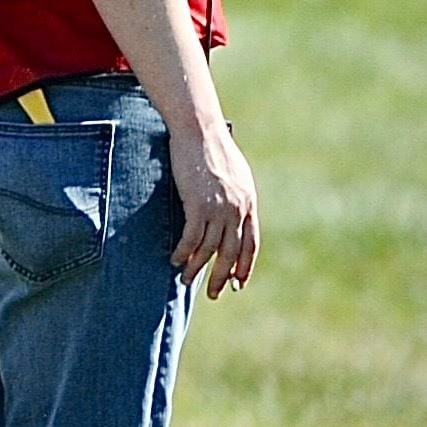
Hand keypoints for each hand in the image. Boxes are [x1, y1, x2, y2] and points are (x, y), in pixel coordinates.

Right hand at [168, 117, 260, 299]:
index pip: (251, 245)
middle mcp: (238, 210)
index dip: (244, 267)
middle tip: (215, 294)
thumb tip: (233, 214)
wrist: (201, 132)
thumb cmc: (213, 149)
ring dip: (197, 268)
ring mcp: (219, 209)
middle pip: (232, 253)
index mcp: (249, 204)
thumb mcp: (236, 176)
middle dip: (222, 277)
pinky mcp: (198, 205)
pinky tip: (174, 259)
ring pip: (209, 249)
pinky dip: (183, 252)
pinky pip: (191, 238)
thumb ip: (236, 198)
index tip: (237, 283)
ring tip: (185, 279)